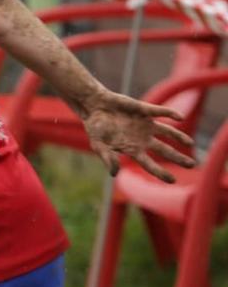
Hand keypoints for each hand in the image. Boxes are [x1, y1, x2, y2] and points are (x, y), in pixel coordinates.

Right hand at [81, 91, 196, 182]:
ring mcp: (145, 125)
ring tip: (191, 143)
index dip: (161, 172)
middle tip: (192, 165)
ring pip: (167, 132)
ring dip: (179, 137)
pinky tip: (179, 117)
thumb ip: (107, 158)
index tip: (172, 180)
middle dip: (178, 157)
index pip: (149, 164)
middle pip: (164, 150)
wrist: (94, 107)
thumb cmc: (95, 127)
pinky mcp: (145, 111)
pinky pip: (160, 112)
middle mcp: (142, 138)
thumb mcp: (98, 145)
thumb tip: (115, 174)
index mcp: (131, 149)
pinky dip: (170, 114)